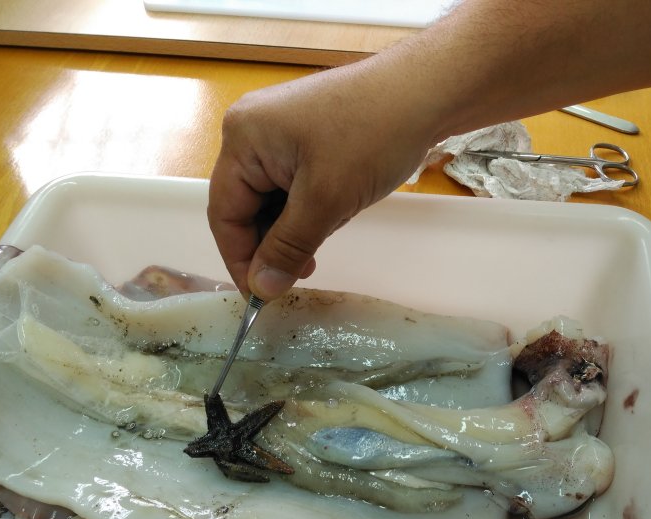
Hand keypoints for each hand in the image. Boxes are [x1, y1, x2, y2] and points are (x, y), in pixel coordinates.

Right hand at [207, 59, 438, 299]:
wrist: (426, 91)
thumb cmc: (372, 138)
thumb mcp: (326, 200)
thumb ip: (287, 248)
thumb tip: (261, 290)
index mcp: (242, 139)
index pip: (224, 213)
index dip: (240, 260)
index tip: (262, 296)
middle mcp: (252, 130)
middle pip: (246, 205)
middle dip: (272, 243)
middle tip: (300, 275)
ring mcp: (279, 129)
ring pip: (272, 198)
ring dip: (294, 228)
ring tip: (324, 241)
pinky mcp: (306, 133)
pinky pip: (292, 183)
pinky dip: (308, 208)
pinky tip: (333, 216)